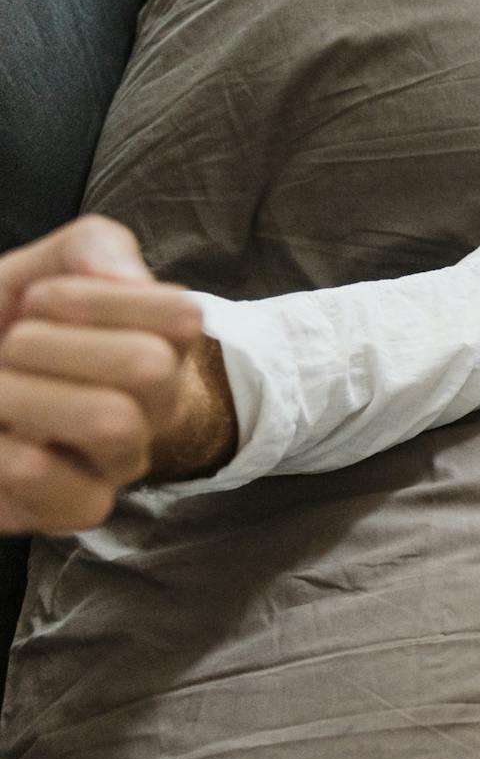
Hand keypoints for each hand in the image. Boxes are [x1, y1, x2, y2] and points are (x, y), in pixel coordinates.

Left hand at [0, 217, 203, 534]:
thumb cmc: (16, 327)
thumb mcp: (46, 269)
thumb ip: (93, 248)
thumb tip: (118, 276)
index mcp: (162, 345)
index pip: (182, 315)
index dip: (98, 299)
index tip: (41, 302)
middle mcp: (158, 407)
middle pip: (149, 366)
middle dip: (50, 343)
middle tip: (9, 349)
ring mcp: (123, 462)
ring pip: (112, 421)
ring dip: (23, 393)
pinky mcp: (79, 510)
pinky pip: (56, 483)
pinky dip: (4, 454)